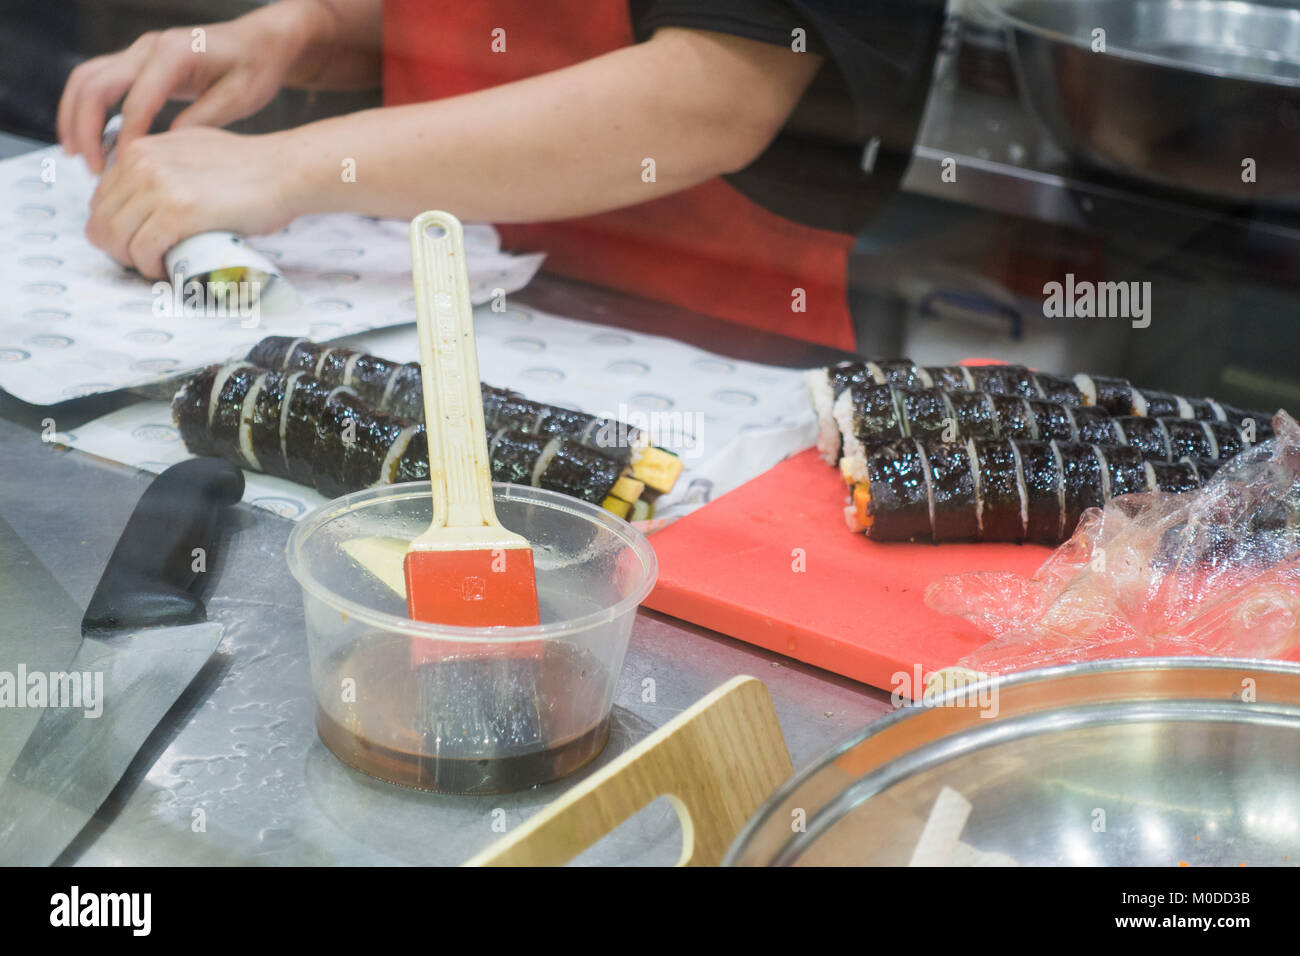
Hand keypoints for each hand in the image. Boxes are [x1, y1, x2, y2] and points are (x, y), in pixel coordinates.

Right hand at [57, 0, 333, 173]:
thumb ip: (202, 121)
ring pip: (87, 78)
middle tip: (93, 169)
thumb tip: (166, 149)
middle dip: (85, 129)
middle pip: (95, 84)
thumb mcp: (239, 99)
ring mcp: (140, 51)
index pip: (136, 102)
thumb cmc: (255, 68)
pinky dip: (86, 108)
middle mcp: (149, 47)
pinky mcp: (139, 61)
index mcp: (175, 54)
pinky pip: (99, 80)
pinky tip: (90, 139)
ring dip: (75, 116)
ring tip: (77, 155)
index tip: (123, 171)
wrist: (260, 42)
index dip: (126, 139)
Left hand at [85, 127, 296, 278]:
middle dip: (119, 249)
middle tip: (147, 262)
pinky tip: (165, 270)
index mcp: (139, 149)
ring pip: (116, 238)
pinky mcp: (177, 212)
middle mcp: (140, 163)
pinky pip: (143, 250)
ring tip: (156, 267)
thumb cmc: (249, 168)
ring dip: (132, 262)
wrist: (285, 171)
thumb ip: (161, 164)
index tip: (139, 244)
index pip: (100, 200)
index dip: (115, 229)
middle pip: (101, 222)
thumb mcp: (190, 150)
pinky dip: (150, 267)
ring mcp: (157, 187)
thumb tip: (145, 193)